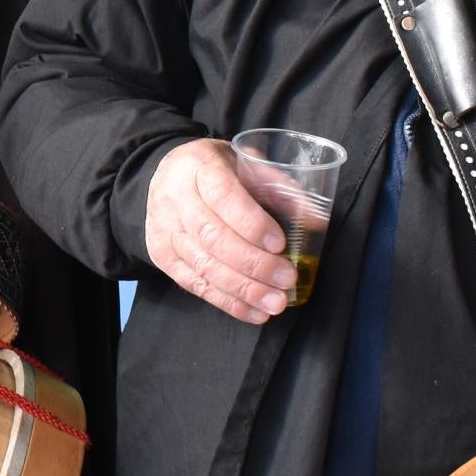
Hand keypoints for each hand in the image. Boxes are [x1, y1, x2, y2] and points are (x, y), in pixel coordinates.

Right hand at [144, 139, 294, 323]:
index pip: (223, 196)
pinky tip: (254, 311)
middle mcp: (175, 198)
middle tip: (286, 279)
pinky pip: (195, 284)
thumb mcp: (246, 164)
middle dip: (254, 263)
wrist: (169, 175)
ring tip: (275, 302)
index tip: (280, 243)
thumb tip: (314, 219)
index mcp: (198, 166)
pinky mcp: (161, 256)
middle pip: (212, 236)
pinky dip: (227, 302)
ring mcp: (164, 229)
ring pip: (204, 265)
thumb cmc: (215, 170)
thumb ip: (279, 188)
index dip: (252, 223)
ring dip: (244, 289)